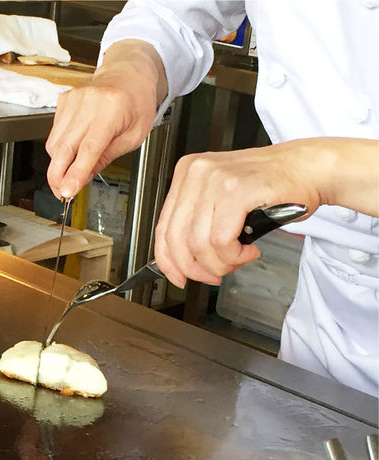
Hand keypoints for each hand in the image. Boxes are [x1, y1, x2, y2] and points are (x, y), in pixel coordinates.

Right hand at [45, 40, 166, 199]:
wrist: (129, 73)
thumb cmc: (136, 103)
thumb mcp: (133, 137)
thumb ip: (106, 158)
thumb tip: (82, 179)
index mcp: (112, 109)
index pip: (89, 148)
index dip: (75, 173)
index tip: (67, 191)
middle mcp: (89, 102)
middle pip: (64, 147)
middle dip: (58, 175)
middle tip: (60, 192)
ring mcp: (73, 100)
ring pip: (55, 143)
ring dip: (58, 163)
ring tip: (68, 173)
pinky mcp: (64, 101)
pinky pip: (55, 132)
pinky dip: (60, 148)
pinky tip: (72, 149)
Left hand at [153, 142, 323, 287]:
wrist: (310, 168)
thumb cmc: (271, 186)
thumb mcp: (222, 199)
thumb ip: (199, 223)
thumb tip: (183, 260)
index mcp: (188, 173)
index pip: (163, 227)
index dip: (168, 260)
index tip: (178, 276)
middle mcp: (197, 172)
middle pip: (177, 238)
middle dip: (195, 268)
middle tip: (214, 275)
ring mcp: (216, 179)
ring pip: (199, 243)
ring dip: (220, 263)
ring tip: (238, 259)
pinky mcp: (238, 189)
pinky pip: (221, 240)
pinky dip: (234, 255)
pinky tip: (248, 251)